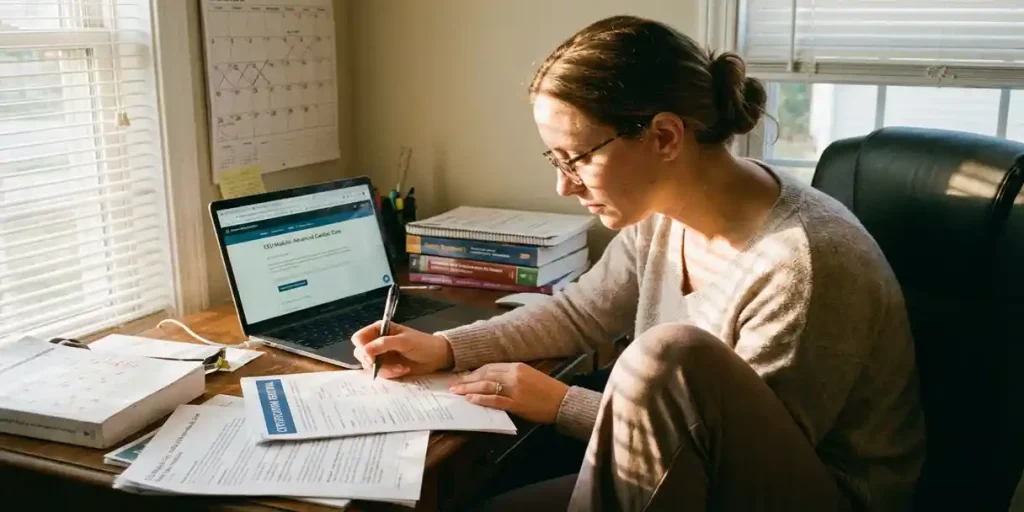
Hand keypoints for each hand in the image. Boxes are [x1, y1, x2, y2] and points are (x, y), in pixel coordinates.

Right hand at [351, 321, 453, 378]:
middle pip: (360, 353)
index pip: (359, 338)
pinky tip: (403, 370)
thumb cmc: (422, 344)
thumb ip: (384, 344)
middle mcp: (377, 341)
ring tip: (400, 368)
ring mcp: (381, 355)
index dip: (361, 348)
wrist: (436, 357)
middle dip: (371, 362)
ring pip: (370, 366)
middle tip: (380, 365)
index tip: (371, 358)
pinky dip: (391, 373)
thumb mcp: (404, 341)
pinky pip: (380, 373)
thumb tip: (365, 351)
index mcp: (379, 329)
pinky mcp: (387, 366)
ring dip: (385, 369)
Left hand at [448, 363, 568, 424]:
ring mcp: (514, 389)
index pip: (490, 367)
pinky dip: (480, 399)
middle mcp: (514, 375)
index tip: (463, 377)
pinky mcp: (516, 403)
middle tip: (453, 385)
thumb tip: (491, 380)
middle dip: (467, 380)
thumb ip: (511, 375)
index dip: (474, 372)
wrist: (562, 401)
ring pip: (486, 386)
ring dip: (468, 389)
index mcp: (517, 366)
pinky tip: (470, 400)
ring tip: (456, 392)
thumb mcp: (529, 376)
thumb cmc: (547, 390)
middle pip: (484, 375)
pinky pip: (494, 400)